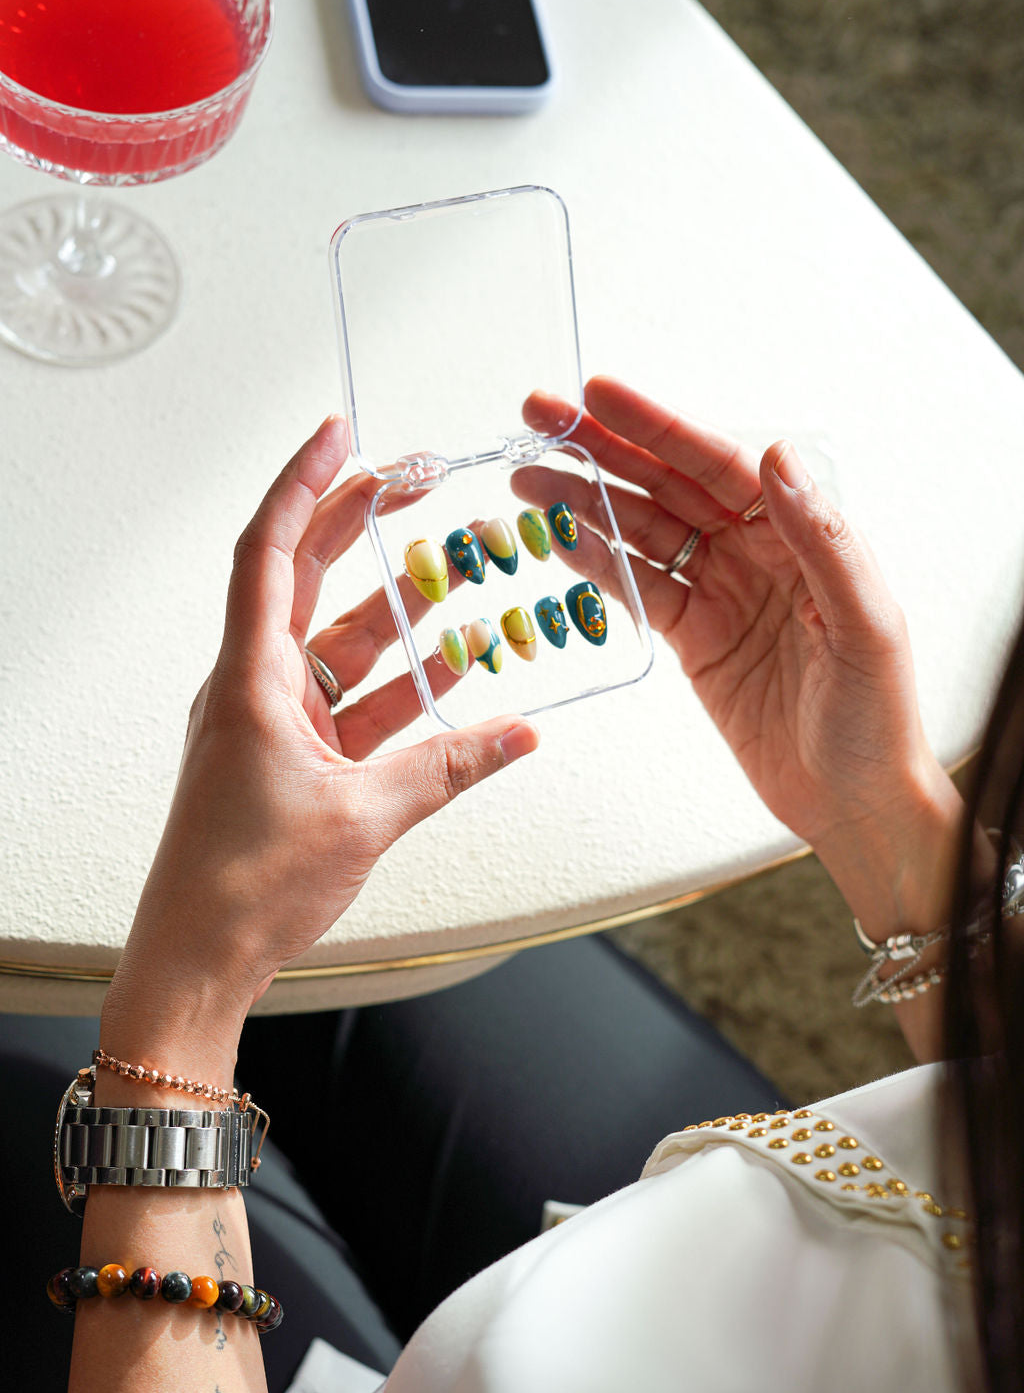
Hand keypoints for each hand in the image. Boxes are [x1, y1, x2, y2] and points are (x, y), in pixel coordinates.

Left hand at [102, 417, 537, 1073]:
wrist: (197, 960)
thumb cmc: (244, 887)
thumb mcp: (364, 816)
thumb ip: (450, 768)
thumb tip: (519, 735)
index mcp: (249, 681)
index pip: (268, 552)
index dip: (303, 484)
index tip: (341, 432)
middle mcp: (255, 688)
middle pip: (307, 580)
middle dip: (361, 527)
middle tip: (416, 482)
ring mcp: (273, 723)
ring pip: (342, 647)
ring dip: (399, 618)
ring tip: (459, 581)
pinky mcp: (294, 760)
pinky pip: (355, 705)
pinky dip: (402, 691)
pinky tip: (456, 676)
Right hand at [520, 377, 960, 937]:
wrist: (852, 803)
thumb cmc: (876, 719)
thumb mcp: (864, 624)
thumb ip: (823, 539)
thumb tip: (780, 458)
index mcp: (802, 533)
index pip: (720, 463)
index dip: (657, 427)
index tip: (601, 396)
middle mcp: (757, 550)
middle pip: (668, 483)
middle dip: (603, 448)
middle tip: (541, 416)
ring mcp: (720, 590)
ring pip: (642, 530)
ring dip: (585, 501)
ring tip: (528, 477)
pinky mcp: (693, 636)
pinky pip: (637, 588)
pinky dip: (596, 563)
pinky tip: (560, 539)